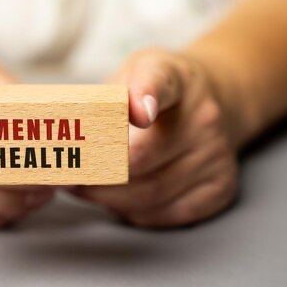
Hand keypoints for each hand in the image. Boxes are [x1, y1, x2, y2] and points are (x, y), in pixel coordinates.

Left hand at [72, 48, 238, 227]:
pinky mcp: (221, 188)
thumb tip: (65, 131)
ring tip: (85, 186)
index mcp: (176, 78)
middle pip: (138, 158)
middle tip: (68, 173)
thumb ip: (104, 97)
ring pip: (147, 194)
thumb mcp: (133, 73)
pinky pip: (163, 213)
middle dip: (94, 171)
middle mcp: (204, 117)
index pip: (161, 84)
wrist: (215, 103)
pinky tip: (118, 197)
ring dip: (106, 196)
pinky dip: (132, 211)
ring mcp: (216, 155)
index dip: (147, 97)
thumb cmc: (161, 93)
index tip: (138, 113)